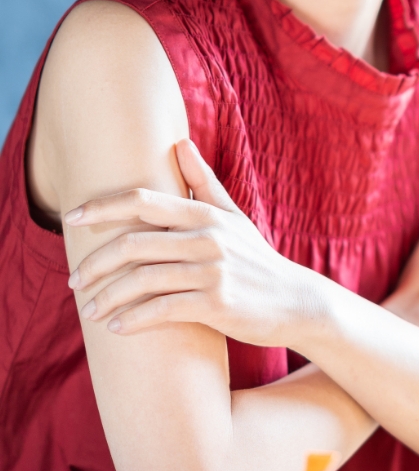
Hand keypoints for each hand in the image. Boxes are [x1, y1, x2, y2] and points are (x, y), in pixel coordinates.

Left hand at [66, 139, 319, 344]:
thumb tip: (179, 142)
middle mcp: (208, 239)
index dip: (102, 207)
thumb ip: (203, 182)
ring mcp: (213, 272)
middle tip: (75, 280)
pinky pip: (162, 310)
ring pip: (142, 280)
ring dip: (107, 298)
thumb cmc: (258, 260)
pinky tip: (116, 327)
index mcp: (206, 215)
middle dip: (95, 263)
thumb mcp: (234, 217)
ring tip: (89, 310)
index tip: (71, 218)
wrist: (296, 302)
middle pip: (133, 244)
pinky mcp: (217, 304)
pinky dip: (133, 320)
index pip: (142, 201)